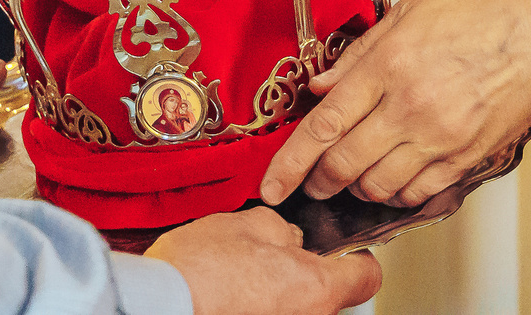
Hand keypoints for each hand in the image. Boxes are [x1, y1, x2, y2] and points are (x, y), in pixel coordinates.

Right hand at [144, 207, 380, 313]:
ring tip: (251, 273)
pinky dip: (265, 305)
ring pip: (302, 307)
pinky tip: (239, 291)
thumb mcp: (251, 223)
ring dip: (285, 291)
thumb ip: (284, 229)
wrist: (163, 303)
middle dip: (311, 272)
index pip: (367, 275)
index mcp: (318, 288)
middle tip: (282, 253)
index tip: (340, 246)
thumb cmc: (202, 270)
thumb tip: (289, 236)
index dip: (354, 255)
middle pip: (332, 294)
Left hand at [257, 0, 530, 206]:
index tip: (271, 185)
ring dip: (356, 186)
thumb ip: (357, 55)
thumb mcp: (406, 16)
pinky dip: (395, 192)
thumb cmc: (476, 17)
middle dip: (318, 181)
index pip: (324, 125)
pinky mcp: (464, 159)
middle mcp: (410, 106)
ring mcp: (439, 137)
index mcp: (389, 65)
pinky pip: (415, 193)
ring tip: (357, 172)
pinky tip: (393, 175)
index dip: (289, 162)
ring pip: (376, 186)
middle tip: (312, 182)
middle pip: (343, 165)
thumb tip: (319, 87)